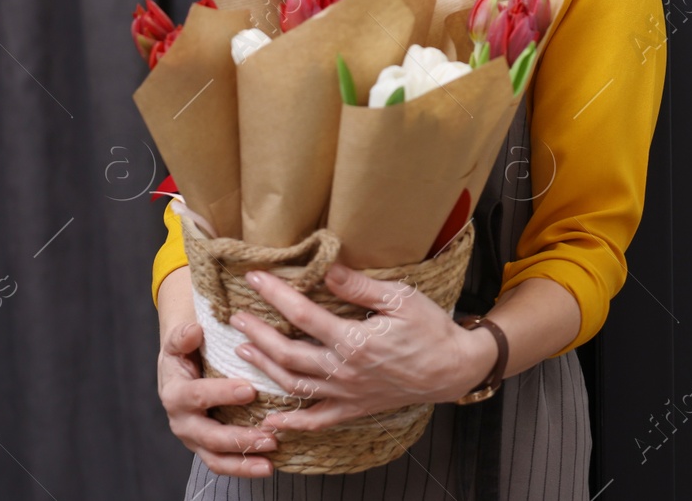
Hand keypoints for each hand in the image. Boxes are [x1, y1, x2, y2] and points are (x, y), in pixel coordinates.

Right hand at [157, 320, 275, 477]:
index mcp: (175, 393)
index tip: (250, 390)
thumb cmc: (186, 352)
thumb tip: (194, 331)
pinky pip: (223, 464)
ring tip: (270, 463)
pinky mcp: (206, 448)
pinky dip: (243, 468)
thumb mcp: (180, 341)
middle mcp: (182, 421)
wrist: (180, 370)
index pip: (197, 395)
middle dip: (239, 438)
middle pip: (209, 435)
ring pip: (216, 458)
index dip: (222, 394)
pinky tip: (267, 467)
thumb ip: (183, 336)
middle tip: (270, 436)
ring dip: (244, 461)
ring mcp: (194, 438)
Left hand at [231, 264, 497, 431]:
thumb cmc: (431, 329)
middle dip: (259, 334)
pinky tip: (271, 421)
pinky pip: (317, 420)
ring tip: (246, 351)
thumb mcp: (401, 298)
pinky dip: (292, 423)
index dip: (276, 295)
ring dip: (266, 368)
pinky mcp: (354, 409)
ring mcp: (347, 394)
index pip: (302, 315)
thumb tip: (326, 268)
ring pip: (295, 384)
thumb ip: (359, 287)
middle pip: (288, 353)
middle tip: (238, 318)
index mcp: (354, 340)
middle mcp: (344, 371)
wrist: (453, 369)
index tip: (255, 278)